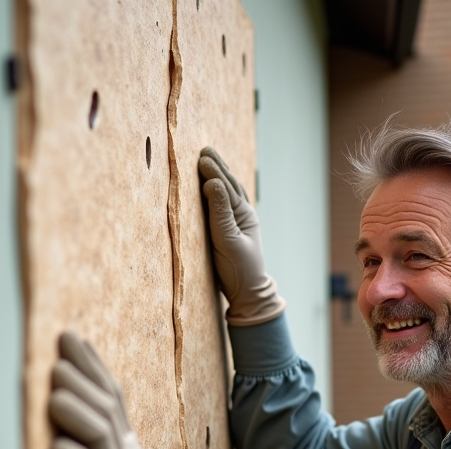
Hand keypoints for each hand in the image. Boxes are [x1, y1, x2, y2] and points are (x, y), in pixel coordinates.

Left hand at [48, 331, 233, 448]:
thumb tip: (66, 422)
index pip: (112, 397)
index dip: (93, 365)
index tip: (71, 338)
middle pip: (106, 409)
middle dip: (82, 378)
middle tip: (59, 353)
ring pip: (100, 438)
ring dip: (76, 413)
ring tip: (53, 394)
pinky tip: (56, 447)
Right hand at [199, 146, 285, 325]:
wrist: (248, 294)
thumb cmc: (238, 271)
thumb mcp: (227, 241)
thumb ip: (219, 212)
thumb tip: (212, 183)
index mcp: (243, 215)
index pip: (226, 188)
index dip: (214, 171)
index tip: (202, 157)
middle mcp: (242, 215)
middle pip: (229, 185)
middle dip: (217, 167)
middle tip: (205, 151)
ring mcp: (238, 222)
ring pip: (229, 192)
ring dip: (219, 174)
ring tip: (209, 159)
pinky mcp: (231, 231)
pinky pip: (226, 204)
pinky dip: (221, 190)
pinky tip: (216, 184)